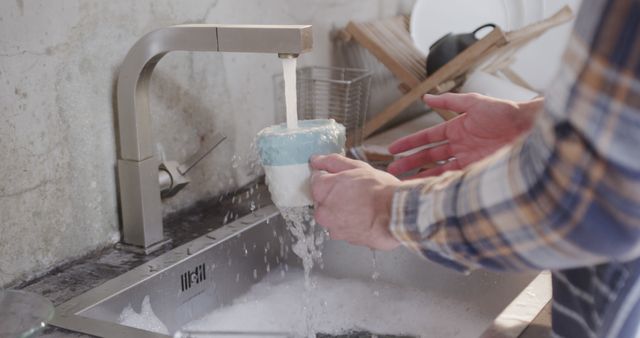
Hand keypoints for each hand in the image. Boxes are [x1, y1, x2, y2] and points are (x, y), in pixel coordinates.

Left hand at [310, 154, 400, 250]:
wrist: (396, 215)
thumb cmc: (379, 190)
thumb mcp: (357, 167)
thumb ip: (332, 162)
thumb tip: (316, 160)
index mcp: (322, 190)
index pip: (316, 179)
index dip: (331, 177)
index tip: (342, 178)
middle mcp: (322, 211)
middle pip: (323, 200)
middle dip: (335, 195)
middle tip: (355, 192)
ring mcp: (333, 227)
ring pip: (333, 215)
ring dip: (343, 211)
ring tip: (362, 206)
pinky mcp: (345, 239)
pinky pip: (344, 228)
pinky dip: (351, 223)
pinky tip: (364, 217)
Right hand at [387, 93, 542, 178]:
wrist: (529, 128)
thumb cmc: (505, 112)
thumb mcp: (474, 102)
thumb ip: (448, 101)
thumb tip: (425, 97)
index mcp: (456, 128)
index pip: (426, 138)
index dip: (409, 144)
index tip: (392, 150)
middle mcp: (459, 146)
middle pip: (428, 156)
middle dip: (409, 163)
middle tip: (392, 170)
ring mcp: (468, 160)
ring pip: (438, 170)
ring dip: (421, 176)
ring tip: (405, 183)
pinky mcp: (478, 171)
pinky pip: (454, 179)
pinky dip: (441, 183)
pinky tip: (428, 189)